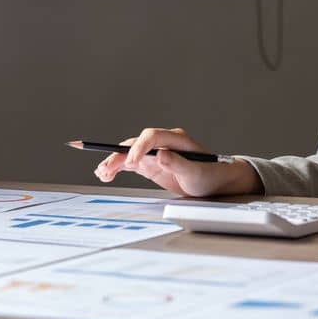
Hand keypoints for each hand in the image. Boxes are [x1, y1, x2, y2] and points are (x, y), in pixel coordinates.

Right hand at [94, 127, 260, 198]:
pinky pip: (131, 164)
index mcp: (175, 139)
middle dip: (121, 155)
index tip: (132, 161)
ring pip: (130, 153)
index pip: (152, 136)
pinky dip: (119, 168)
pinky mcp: (151, 164)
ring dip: (115, 161)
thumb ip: (178, 163)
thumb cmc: (210, 175)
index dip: (140, 146)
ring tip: (102, 172)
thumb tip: (161, 154)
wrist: (215, 182)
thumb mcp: (196, 172)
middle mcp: (163, 143)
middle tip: (108, 169)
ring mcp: (156, 153)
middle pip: (137, 144)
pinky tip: (106, 173)